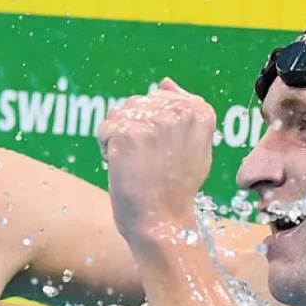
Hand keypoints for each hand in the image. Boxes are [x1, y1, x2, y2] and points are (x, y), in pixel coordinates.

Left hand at [98, 77, 215, 239]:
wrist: (163, 222)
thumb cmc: (177, 188)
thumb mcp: (196, 147)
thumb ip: (185, 111)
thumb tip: (165, 82)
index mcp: (200, 110)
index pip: (160, 97)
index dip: (154, 125)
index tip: (164, 153)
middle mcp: (179, 111)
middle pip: (137, 103)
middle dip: (135, 129)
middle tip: (149, 162)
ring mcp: (153, 120)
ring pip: (119, 113)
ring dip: (120, 138)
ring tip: (137, 165)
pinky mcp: (127, 132)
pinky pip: (105, 129)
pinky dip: (107, 149)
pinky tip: (123, 167)